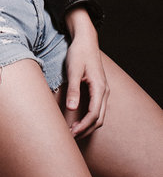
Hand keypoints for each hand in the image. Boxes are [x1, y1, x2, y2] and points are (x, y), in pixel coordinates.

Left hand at [63, 7, 109, 139]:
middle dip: (86, 130)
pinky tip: (79, 120)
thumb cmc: (79, 54)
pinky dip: (90, 118)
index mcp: (99, 88)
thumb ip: (73, 90)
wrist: (86, 40)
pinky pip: (98, 108)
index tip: (72, 133)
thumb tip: (72, 109)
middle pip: (99, 119)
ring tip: (74, 131)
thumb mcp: (73, 71)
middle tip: (71, 136)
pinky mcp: (99, 89)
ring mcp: (103, 90)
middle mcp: (104, 91)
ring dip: (88, 125)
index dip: (83, 126)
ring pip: (99, 115)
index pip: (94, 114)